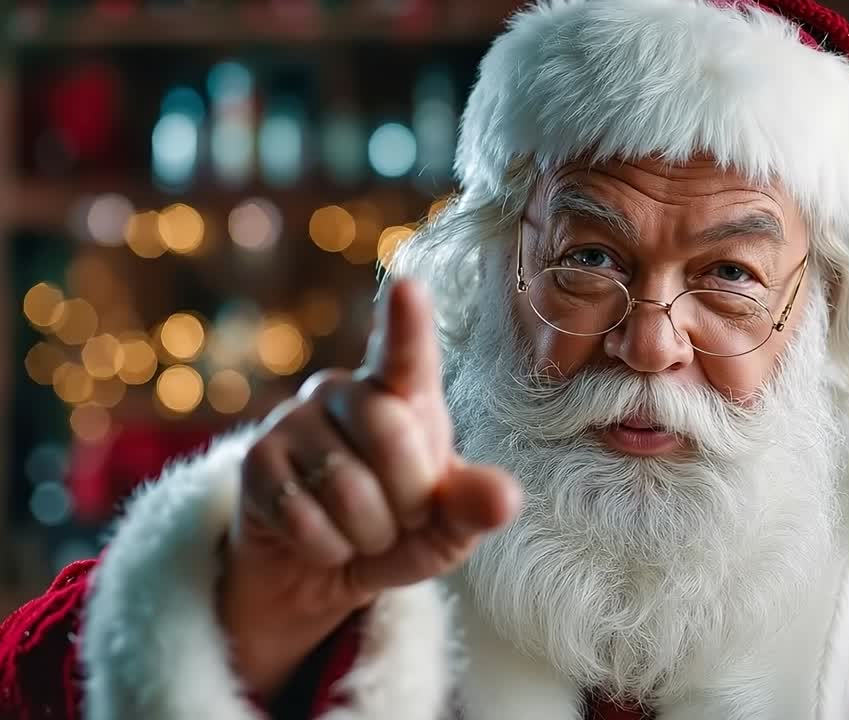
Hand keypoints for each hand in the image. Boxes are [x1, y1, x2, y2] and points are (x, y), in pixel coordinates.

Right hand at [219, 279, 520, 696]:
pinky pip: (304, 519)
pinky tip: (322, 542)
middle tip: (403, 519)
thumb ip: (474, 508)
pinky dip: (327, 549)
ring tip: (361, 532)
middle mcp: (344, 390)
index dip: (407, 323)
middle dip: (409, 498)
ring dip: (368, 533)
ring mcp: (292, 420)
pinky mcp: (254, 462)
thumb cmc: (399, 532)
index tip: (407, 287)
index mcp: (401, 392)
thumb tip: (506, 499)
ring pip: (346, 486)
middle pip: (390, 432)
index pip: (406, 353)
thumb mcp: (447, 527)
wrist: (322, 571)